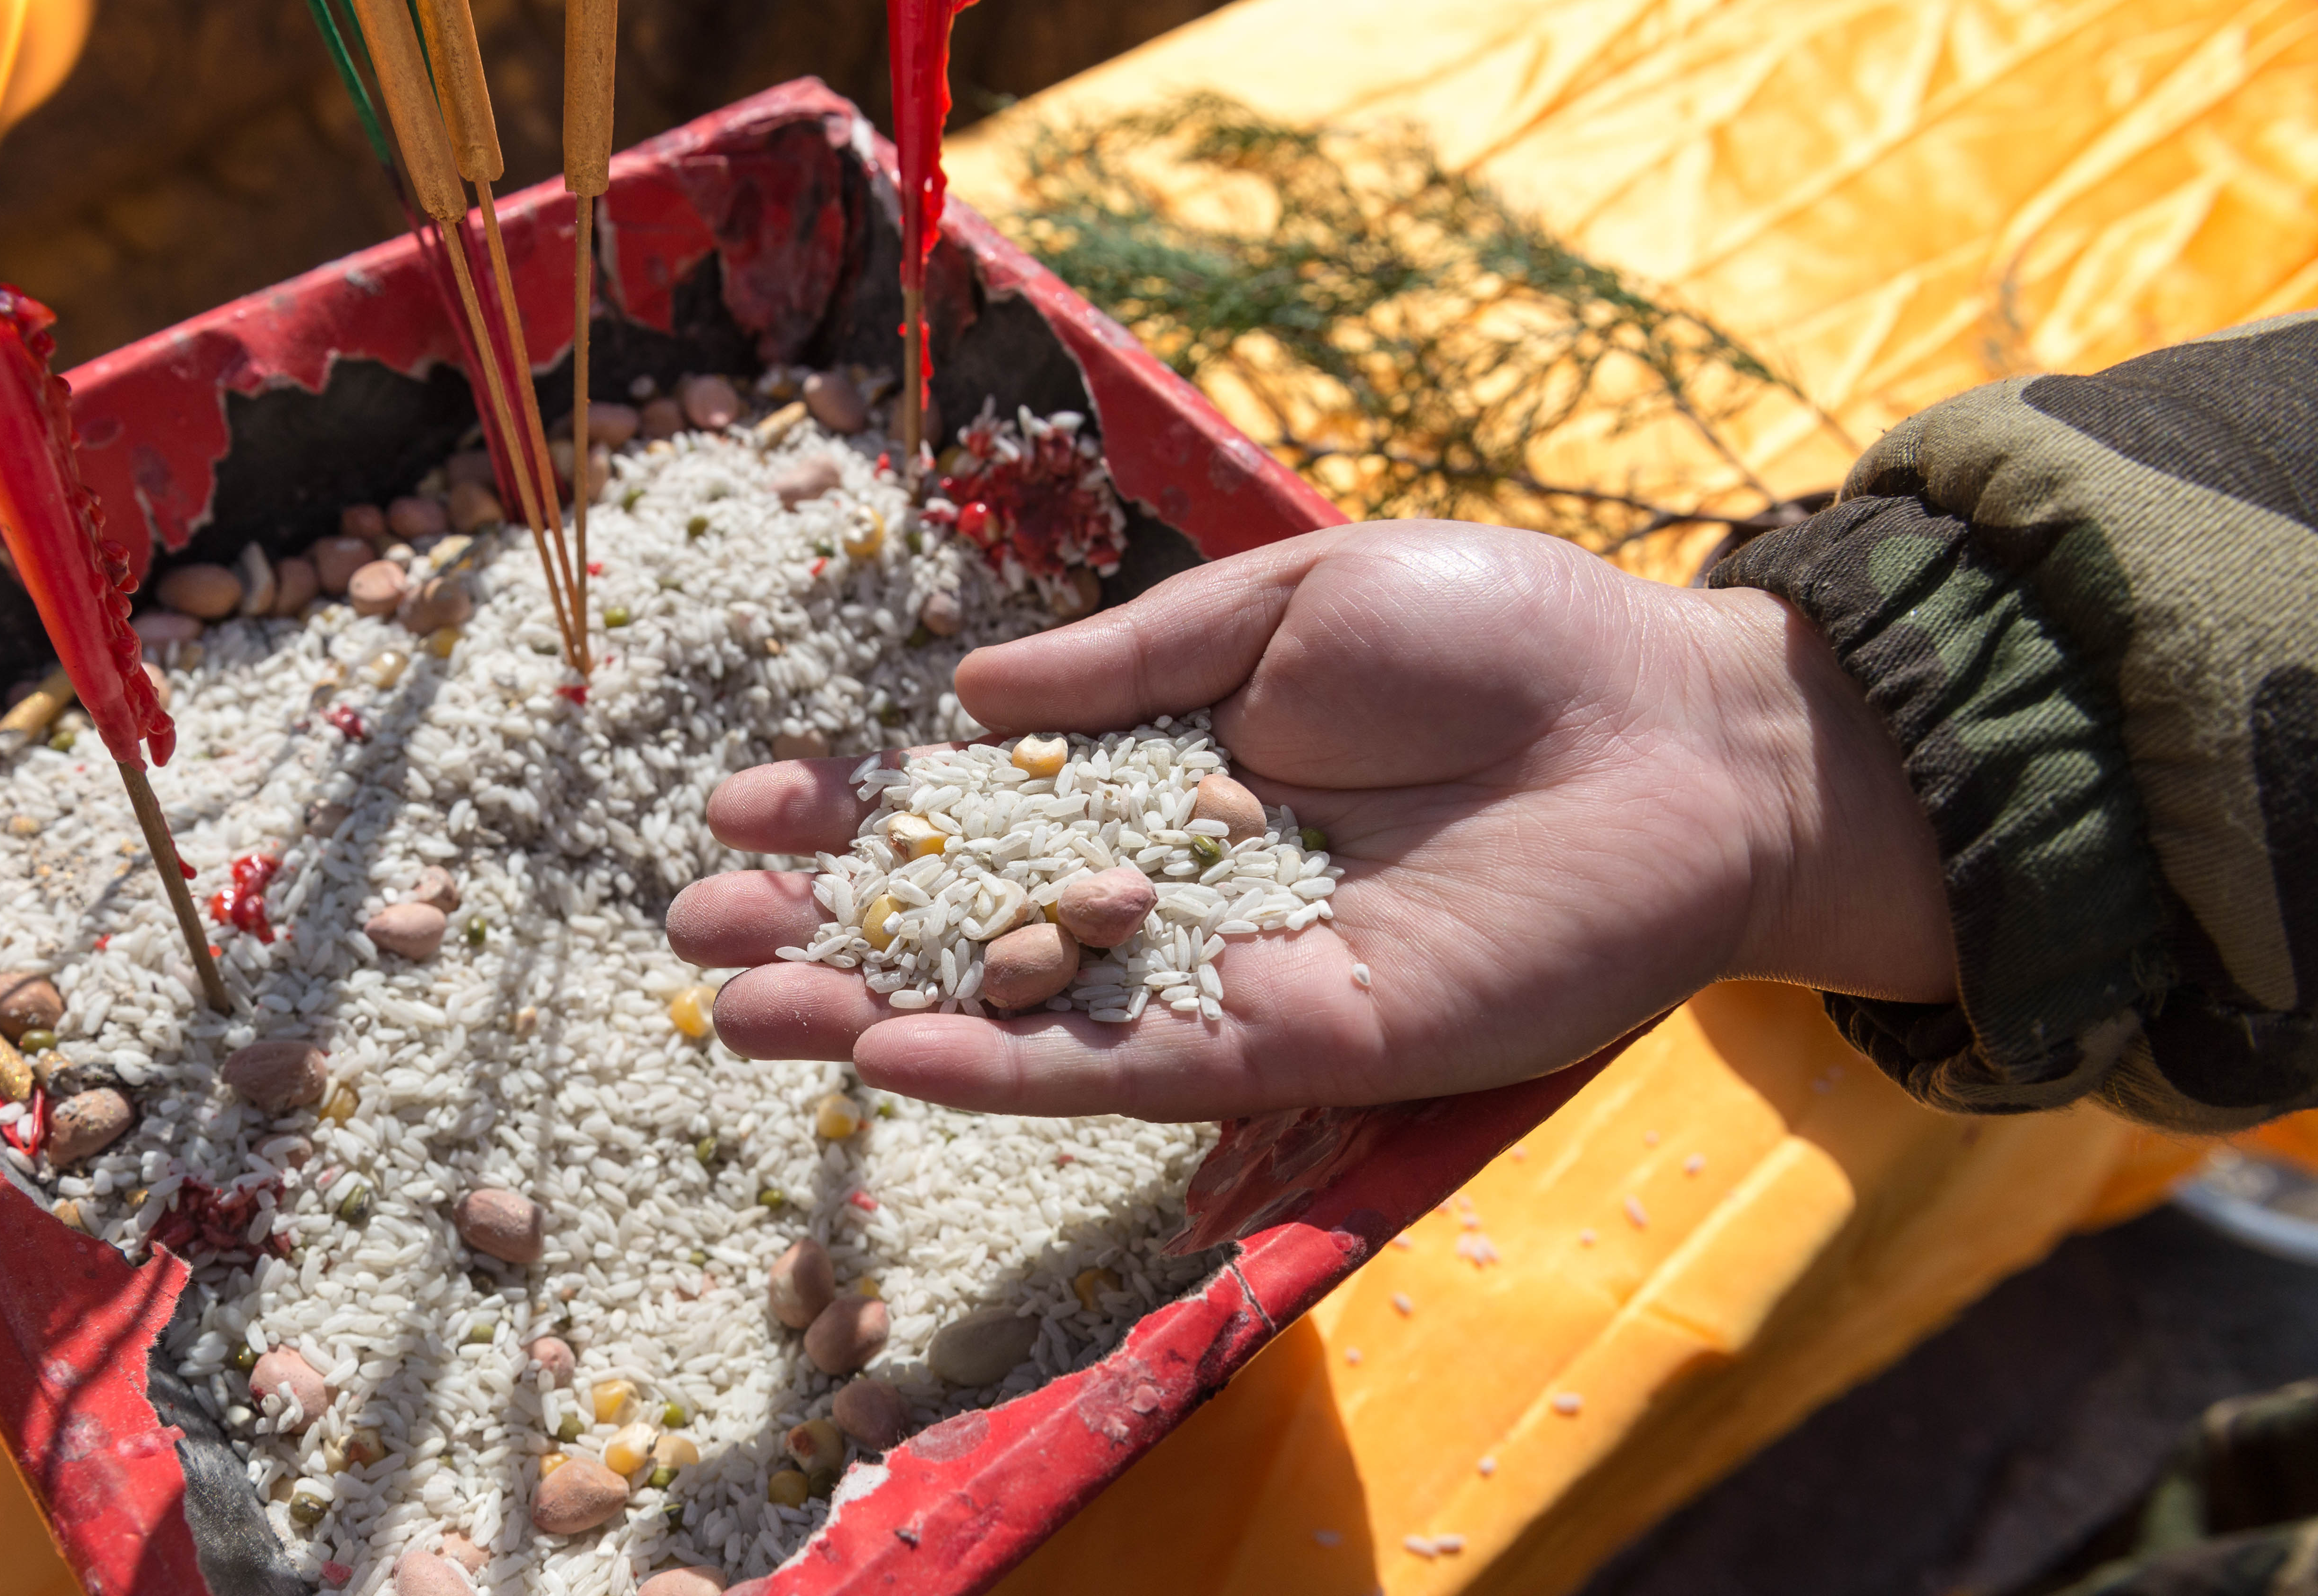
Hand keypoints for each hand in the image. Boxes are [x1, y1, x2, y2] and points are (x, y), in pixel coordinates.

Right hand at [666, 520, 1954, 1120]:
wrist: (1673, 733)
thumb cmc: (1494, 637)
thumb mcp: (1284, 601)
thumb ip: (1127, 664)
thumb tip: (965, 700)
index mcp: (1170, 768)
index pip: (977, 798)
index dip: (860, 802)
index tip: (748, 795)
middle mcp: (1179, 883)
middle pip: (973, 917)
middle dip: (831, 923)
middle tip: (694, 930)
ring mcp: (1228, 971)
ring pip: (1025, 1007)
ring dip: (877, 1010)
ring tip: (739, 1009)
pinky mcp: (1296, 1040)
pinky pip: (1130, 1067)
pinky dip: (1013, 1066)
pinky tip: (893, 1054)